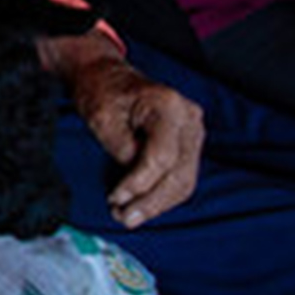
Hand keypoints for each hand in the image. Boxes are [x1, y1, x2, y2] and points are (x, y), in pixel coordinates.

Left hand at [43, 31, 201, 227]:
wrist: (106, 76)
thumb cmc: (101, 91)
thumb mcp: (102, 118)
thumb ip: (122, 150)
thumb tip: (135, 187)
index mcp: (169, 106)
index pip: (162, 157)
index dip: (139, 183)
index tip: (116, 198)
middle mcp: (189, 118)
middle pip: (178, 174)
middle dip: (150, 202)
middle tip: (124, 218)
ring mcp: (192, 132)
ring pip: (183, 182)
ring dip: (156, 204)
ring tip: (127, 215)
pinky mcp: (187, 144)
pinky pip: (180, 178)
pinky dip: (161, 196)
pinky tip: (139, 204)